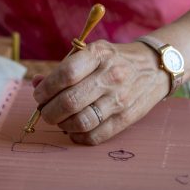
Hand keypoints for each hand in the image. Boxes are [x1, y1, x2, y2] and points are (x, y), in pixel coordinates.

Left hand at [32, 40, 170, 144]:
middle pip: (71, 101)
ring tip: (58, 120)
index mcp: (98, 54)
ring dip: (62, 125)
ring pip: (82, 121)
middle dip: (49, 110)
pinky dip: (79, 136)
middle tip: (44, 111)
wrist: (153, 67)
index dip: (46, 88)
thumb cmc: (113, 59)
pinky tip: (73, 130)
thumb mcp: (90, 52)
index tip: (38, 94)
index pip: (66, 74)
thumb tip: (37, 83)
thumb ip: (63, 68)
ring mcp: (120, 98)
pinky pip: (97, 135)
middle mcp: (110, 76)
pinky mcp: (128, 118)